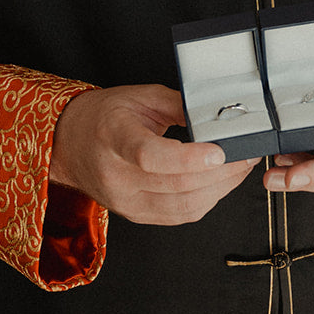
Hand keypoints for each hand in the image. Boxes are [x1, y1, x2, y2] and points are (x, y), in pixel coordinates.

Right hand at [50, 83, 258, 224]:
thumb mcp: (138, 97)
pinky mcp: (135, 214)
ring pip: (183, 206)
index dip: (189, 159)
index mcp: (113, 138)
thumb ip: (179, 104)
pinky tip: (219, 184)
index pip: (150, 156)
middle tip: (246, 154)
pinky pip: (179, 216)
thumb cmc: (101, 117)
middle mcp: (117, 175)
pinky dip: (206, 201)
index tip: (219, 152)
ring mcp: (125, 201)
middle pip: (176, 185)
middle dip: (222, 172)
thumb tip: (218, 113)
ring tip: (239, 168)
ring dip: (220, 189)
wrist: (68, 143)